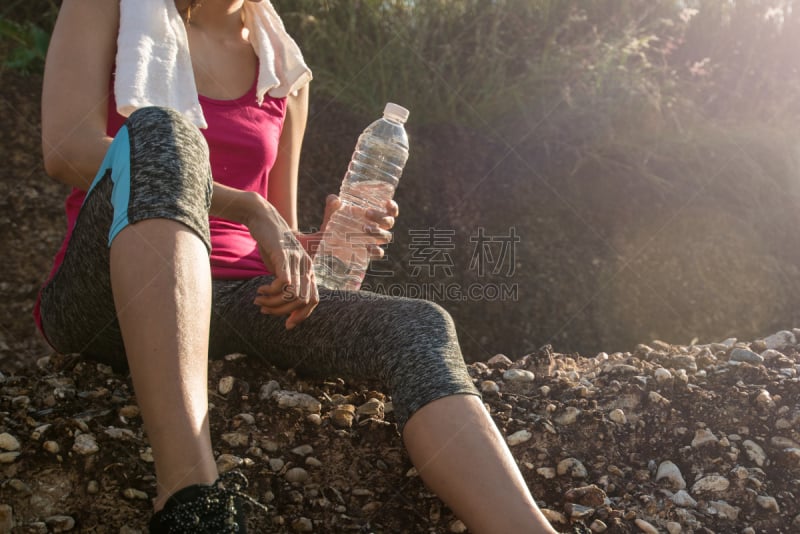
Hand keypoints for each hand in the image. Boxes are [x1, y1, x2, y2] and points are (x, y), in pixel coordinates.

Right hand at [247, 200, 318, 329]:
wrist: (263, 219)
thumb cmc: (272, 245)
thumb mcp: (282, 266)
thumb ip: (287, 283)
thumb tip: (283, 304)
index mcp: (308, 270)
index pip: (314, 300)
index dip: (302, 315)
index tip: (287, 324)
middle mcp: (306, 266)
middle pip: (303, 301)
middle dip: (283, 311)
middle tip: (265, 310)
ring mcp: (296, 260)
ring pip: (293, 294)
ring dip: (274, 303)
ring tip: (259, 301)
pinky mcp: (283, 255)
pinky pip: (283, 282)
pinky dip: (271, 291)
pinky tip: (260, 290)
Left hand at [319, 194, 398, 260]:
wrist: (327, 245)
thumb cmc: (334, 226)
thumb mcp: (332, 213)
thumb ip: (332, 204)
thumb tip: (335, 199)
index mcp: (373, 217)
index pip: (389, 211)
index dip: (392, 207)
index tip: (387, 202)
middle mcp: (377, 228)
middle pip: (389, 222)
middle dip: (381, 217)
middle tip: (367, 213)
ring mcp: (374, 242)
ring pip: (386, 236)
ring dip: (378, 232)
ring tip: (364, 228)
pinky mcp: (369, 254)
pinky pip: (379, 253)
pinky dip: (376, 250)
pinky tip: (367, 247)